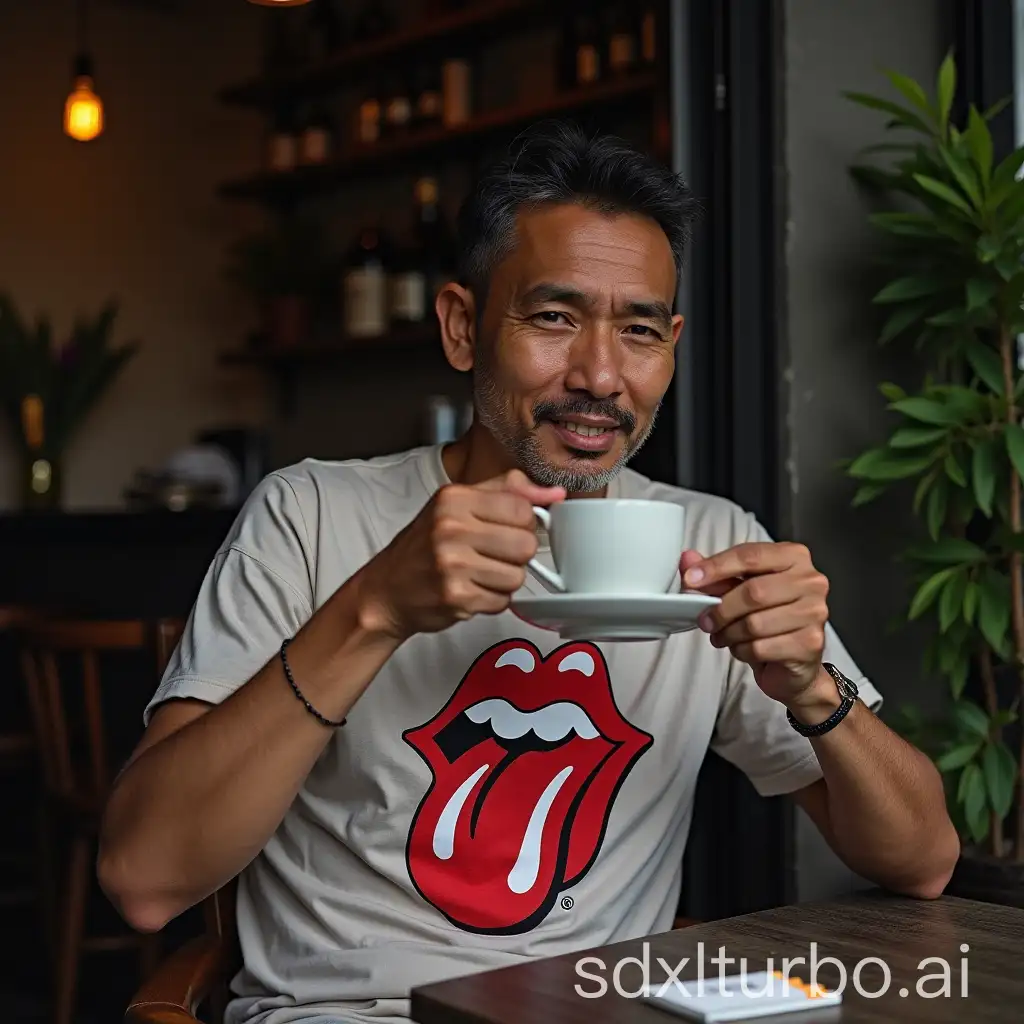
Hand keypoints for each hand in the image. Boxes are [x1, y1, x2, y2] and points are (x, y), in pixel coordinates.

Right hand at [358, 469, 564, 640]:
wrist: (386, 590)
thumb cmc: (426, 545)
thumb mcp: (458, 504)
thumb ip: (508, 491)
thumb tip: (556, 493)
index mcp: (454, 498)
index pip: (521, 506)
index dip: (523, 522)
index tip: (507, 528)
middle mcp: (451, 528)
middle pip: (525, 543)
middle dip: (515, 554)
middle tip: (492, 555)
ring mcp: (452, 565)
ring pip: (517, 576)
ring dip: (504, 580)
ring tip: (479, 574)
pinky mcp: (456, 598)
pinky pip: (502, 601)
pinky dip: (491, 600)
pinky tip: (470, 591)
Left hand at [681, 542, 830, 706]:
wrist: (792, 663)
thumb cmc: (767, 617)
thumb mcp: (738, 590)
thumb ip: (714, 573)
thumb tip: (687, 559)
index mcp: (794, 557)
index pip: (751, 555)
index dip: (717, 567)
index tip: (690, 580)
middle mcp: (811, 581)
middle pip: (754, 592)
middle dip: (721, 608)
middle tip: (704, 619)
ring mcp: (815, 612)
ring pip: (755, 623)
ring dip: (729, 633)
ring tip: (721, 636)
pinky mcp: (810, 643)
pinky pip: (761, 647)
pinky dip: (741, 651)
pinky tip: (741, 648)